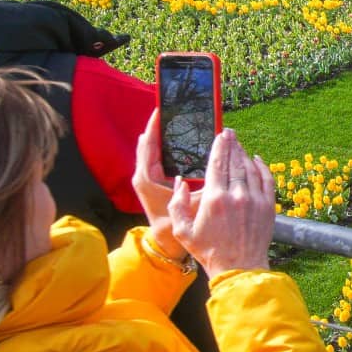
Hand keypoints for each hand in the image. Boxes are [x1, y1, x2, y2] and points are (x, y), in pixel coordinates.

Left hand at [132, 112, 186, 261]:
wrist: (165, 243)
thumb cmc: (175, 225)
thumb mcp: (190, 205)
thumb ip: (196, 189)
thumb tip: (208, 168)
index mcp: (147, 178)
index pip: (148, 145)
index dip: (155, 126)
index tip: (162, 109)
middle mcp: (143, 175)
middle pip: (149, 142)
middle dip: (161, 125)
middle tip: (174, 108)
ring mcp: (148, 177)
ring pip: (153, 148)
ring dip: (164, 134)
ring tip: (177, 118)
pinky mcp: (154, 180)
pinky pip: (157, 156)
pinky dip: (166, 144)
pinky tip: (181, 137)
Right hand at [168, 129, 275, 278]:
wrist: (239, 268)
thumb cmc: (208, 250)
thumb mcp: (182, 230)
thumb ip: (177, 204)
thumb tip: (181, 183)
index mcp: (214, 199)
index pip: (217, 164)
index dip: (219, 146)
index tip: (220, 134)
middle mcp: (237, 195)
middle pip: (234, 162)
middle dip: (232, 145)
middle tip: (230, 133)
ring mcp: (255, 200)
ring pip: (250, 168)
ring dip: (244, 154)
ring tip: (239, 144)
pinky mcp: (268, 206)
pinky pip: (267, 179)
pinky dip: (262, 167)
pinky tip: (257, 159)